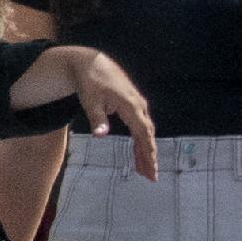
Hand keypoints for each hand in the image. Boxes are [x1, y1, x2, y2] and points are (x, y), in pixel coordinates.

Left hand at [50, 46, 160, 177]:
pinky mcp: (132, 106)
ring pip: (144, 132)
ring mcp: (137, 105)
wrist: (91, 63)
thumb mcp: (90, 100)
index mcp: (130, 105)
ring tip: (145, 172)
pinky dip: (139, 142)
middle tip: (151, 176)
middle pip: (147, 135)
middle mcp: (138, 105)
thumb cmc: (90, 82)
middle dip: (149, 156)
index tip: (151, 167)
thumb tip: (101, 135)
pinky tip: (138, 156)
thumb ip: (97, 118)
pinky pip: (139, 127)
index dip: (148, 151)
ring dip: (145, 152)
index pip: (142, 133)